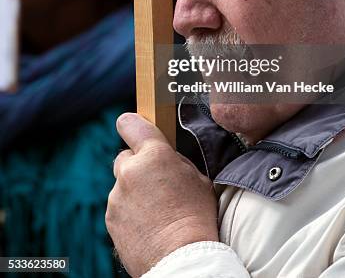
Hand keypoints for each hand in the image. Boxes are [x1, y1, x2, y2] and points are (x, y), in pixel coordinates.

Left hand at [106, 113, 218, 276]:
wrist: (183, 258)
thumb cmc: (197, 217)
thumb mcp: (197, 178)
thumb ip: (175, 162)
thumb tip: (166, 159)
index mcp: (154, 155)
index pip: (131, 124)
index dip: (131, 124)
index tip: (131, 126)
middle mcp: (130, 171)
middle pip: (126, 158)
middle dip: (139, 166)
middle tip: (157, 183)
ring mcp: (117, 196)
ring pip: (123, 186)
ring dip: (134, 193)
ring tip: (157, 212)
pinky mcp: (110, 219)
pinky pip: (119, 208)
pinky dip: (129, 213)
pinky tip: (148, 225)